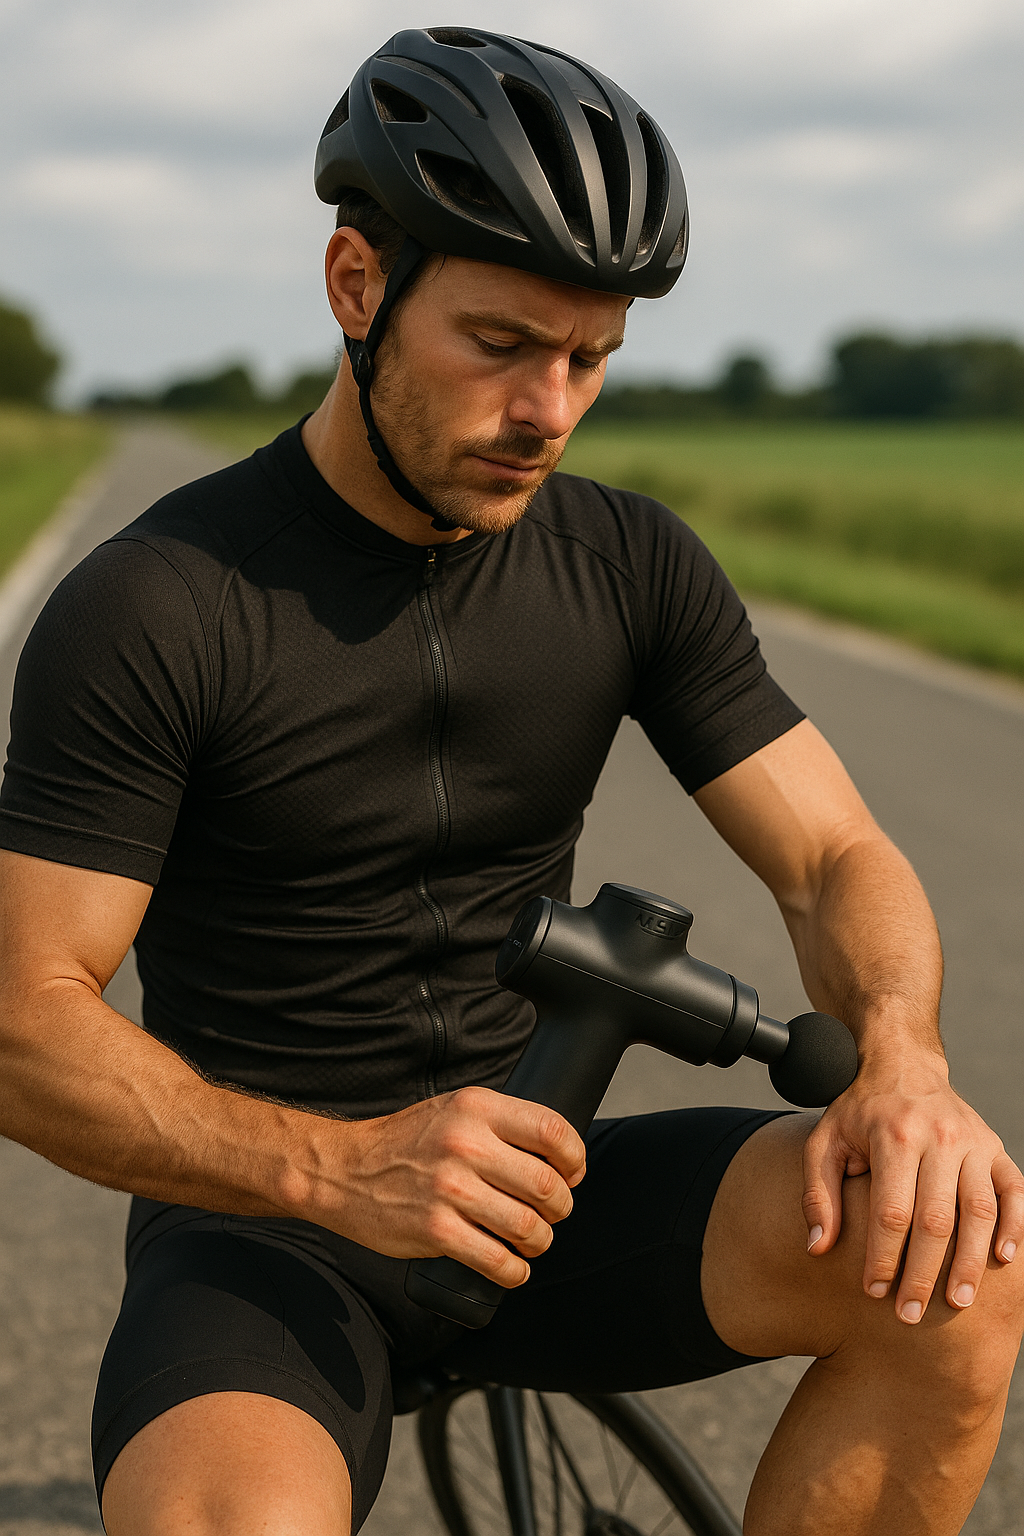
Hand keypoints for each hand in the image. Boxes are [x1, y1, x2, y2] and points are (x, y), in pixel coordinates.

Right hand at [307, 1087, 585, 1288]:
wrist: (344, 1171)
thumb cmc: (406, 1141)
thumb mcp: (454, 1110)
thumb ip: (499, 1124)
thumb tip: (557, 1156)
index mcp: (476, 1108)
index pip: (552, 1131)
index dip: (575, 1157)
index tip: (573, 1173)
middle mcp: (466, 1145)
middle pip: (546, 1185)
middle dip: (561, 1206)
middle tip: (554, 1212)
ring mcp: (450, 1190)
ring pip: (528, 1227)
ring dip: (541, 1241)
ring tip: (533, 1240)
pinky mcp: (436, 1231)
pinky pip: (497, 1261)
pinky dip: (515, 1271)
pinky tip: (512, 1267)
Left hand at [802, 1052, 1023, 1321]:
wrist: (901, 1063)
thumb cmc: (858, 1111)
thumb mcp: (825, 1141)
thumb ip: (818, 1194)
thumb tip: (818, 1248)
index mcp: (894, 1136)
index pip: (891, 1211)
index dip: (883, 1257)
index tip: (873, 1292)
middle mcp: (940, 1137)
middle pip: (937, 1219)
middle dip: (924, 1273)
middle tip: (911, 1314)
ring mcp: (973, 1141)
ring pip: (980, 1211)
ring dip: (970, 1263)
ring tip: (958, 1303)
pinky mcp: (995, 1146)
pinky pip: (1014, 1191)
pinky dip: (1014, 1228)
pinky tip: (1003, 1261)